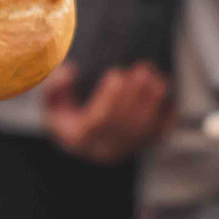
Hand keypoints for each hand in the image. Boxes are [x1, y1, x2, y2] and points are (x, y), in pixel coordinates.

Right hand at [41, 60, 169, 163]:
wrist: (80, 140)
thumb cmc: (65, 115)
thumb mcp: (51, 101)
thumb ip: (55, 85)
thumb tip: (70, 72)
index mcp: (79, 138)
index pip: (98, 121)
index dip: (110, 97)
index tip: (116, 73)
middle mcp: (102, 149)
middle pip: (125, 122)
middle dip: (135, 93)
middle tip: (143, 69)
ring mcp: (124, 150)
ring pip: (144, 128)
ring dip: (153, 101)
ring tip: (156, 77)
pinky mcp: (140, 147)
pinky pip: (158, 134)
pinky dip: (167, 116)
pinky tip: (168, 95)